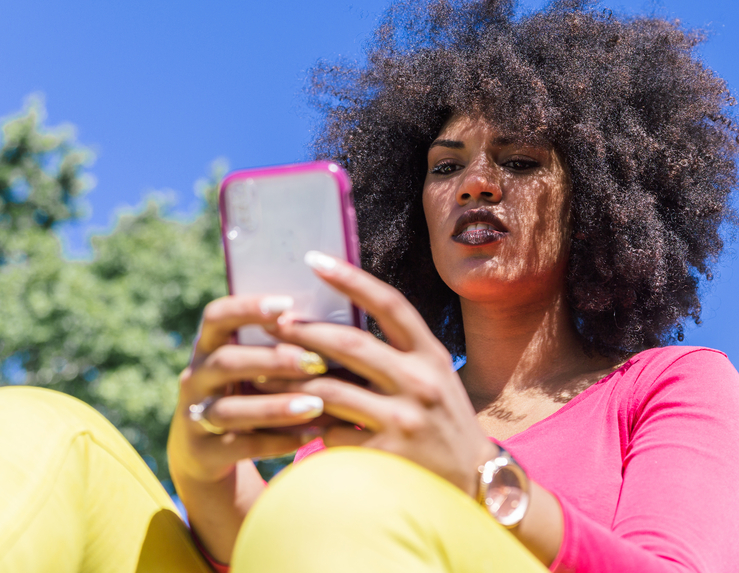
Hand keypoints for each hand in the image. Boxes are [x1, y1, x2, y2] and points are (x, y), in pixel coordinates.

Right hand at [168, 294, 330, 484]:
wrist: (210, 452)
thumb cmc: (250, 393)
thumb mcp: (257, 367)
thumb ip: (283, 347)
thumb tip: (342, 328)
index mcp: (209, 346)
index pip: (217, 316)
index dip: (248, 308)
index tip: (287, 304)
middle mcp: (196, 377)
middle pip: (225, 361)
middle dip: (271, 360)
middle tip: (315, 362)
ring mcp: (194, 417)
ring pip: (229, 409)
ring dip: (275, 406)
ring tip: (316, 404)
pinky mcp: (203, 452)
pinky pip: (240, 446)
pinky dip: (277, 441)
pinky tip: (309, 436)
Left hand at [272, 251, 497, 496]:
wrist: (475, 479)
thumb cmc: (443, 418)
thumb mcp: (434, 375)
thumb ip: (398, 351)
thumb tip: (337, 323)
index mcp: (432, 354)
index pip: (390, 304)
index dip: (351, 279)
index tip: (314, 260)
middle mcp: (421, 381)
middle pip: (351, 344)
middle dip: (305, 331)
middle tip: (272, 322)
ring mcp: (405, 418)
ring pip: (333, 391)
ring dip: (294, 381)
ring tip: (263, 372)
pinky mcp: (387, 453)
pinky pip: (334, 433)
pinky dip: (311, 425)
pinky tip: (292, 419)